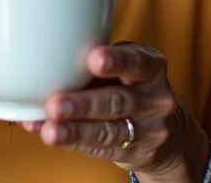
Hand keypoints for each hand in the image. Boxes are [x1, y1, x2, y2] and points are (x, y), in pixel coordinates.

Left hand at [23, 42, 208, 179]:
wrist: (170, 131)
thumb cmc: (132, 85)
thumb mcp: (128, 67)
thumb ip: (96, 61)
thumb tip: (41, 59)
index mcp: (150, 67)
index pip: (136, 61)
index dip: (116, 60)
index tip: (93, 58)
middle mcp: (153, 98)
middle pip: (116, 101)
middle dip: (83, 103)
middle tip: (55, 103)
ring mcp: (147, 129)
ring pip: (108, 129)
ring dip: (74, 130)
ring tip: (48, 129)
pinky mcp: (135, 153)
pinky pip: (101, 147)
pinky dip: (73, 140)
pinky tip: (51, 134)